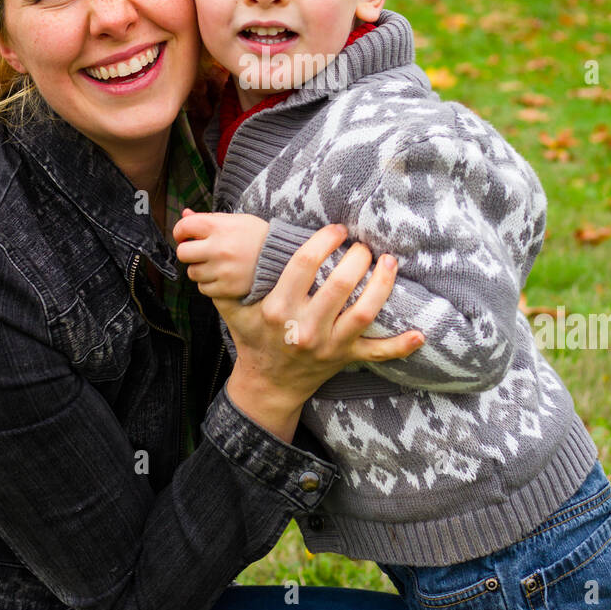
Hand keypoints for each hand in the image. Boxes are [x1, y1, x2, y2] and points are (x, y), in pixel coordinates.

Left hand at [173, 208, 269, 297]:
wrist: (282, 258)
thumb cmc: (257, 236)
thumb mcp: (236, 220)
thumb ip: (208, 218)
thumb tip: (185, 213)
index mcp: (219, 227)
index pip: (184, 227)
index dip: (180, 231)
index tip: (185, 236)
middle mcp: (219, 248)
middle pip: (183, 253)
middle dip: (188, 252)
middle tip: (199, 252)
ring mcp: (223, 270)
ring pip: (192, 273)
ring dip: (199, 269)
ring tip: (215, 264)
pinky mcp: (227, 288)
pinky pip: (204, 288)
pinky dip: (209, 284)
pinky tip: (221, 276)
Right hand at [218, 225, 424, 440]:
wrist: (266, 385)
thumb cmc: (252, 336)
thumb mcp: (231, 307)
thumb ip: (222, 272)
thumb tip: (189, 225)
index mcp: (276, 309)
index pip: (304, 264)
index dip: (324, 240)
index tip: (336, 228)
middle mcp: (303, 328)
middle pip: (340, 285)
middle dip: (357, 258)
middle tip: (362, 244)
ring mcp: (328, 346)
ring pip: (364, 313)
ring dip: (382, 285)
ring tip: (389, 262)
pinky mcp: (345, 360)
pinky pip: (378, 354)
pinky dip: (401, 346)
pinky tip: (421, 333)